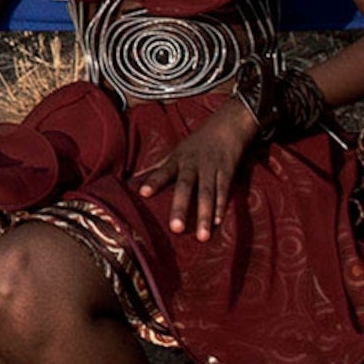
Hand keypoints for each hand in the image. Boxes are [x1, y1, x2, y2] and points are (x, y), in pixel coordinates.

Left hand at [133, 101, 257, 240]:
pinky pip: (224, 191)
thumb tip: (136, 180)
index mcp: (178, 159)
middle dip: (180, 207)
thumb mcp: (177, 151)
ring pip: (207, 193)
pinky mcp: (227, 172)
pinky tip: (218, 223)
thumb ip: (161, 167)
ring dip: (204, 215)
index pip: (163, 170)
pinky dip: (221, 206)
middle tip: (176, 229)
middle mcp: (193, 164)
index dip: (154, 181)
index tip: (143, 193)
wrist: (227, 125)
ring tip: (202, 237)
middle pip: (185, 186)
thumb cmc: (197, 143)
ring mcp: (211, 168)